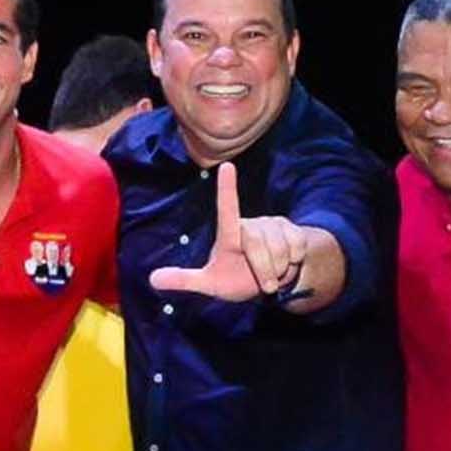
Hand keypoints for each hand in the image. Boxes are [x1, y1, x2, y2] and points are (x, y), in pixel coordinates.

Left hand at [147, 163, 310, 299]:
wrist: (271, 283)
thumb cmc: (234, 279)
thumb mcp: (209, 284)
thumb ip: (184, 280)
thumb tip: (152, 279)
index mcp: (229, 233)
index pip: (227, 209)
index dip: (227, 188)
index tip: (227, 166)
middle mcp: (250, 224)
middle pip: (258, 244)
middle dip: (264, 270)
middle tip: (265, 284)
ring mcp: (272, 225)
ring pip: (281, 248)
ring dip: (280, 269)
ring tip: (274, 273)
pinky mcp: (293, 229)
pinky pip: (297, 247)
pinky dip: (294, 263)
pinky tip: (288, 264)